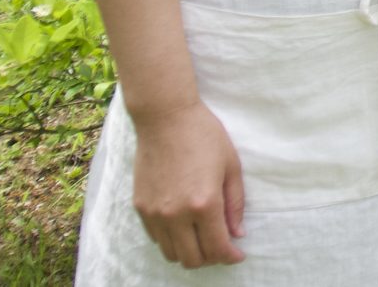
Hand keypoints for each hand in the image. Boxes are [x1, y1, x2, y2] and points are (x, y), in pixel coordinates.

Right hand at [130, 100, 245, 268]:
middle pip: (192, 259)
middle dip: (211, 258)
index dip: (230, 257)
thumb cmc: (204, 136)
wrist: (166, 117)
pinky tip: (184, 226)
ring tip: (203, 238)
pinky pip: (156, 238)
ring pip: (171, 254)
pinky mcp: (140, 207)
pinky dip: (171, 240)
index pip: (217, 248)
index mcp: (204, 204)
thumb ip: (235, 204)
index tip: (237, 255)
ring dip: (189, 252)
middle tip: (222, 246)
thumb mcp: (231, 166)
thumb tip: (237, 233)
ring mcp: (155, 213)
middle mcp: (176, 214)